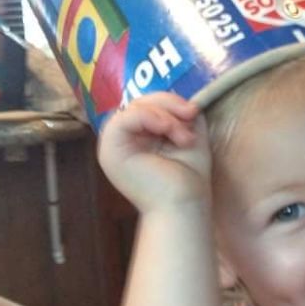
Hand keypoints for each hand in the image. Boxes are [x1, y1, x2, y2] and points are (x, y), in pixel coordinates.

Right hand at [98, 93, 211, 212]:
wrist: (185, 206)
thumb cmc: (188, 178)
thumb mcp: (190, 136)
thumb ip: (182, 114)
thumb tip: (184, 99)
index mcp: (138, 137)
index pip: (147, 104)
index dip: (169, 101)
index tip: (194, 112)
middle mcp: (123, 140)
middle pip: (140, 101)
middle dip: (170, 105)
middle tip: (191, 118)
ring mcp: (113, 145)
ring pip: (133, 106)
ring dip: (165, 115)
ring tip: (183, 136)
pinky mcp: (110, 151)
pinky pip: (124, 118)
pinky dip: (150, 118)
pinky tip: (169, 131)